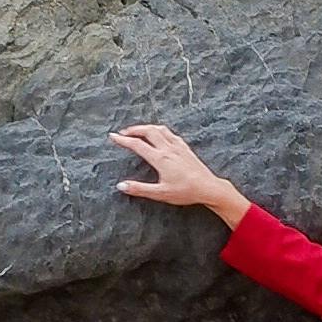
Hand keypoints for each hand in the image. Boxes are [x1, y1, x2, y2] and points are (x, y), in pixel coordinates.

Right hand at [115, 120, 247, 225]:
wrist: (208, 187)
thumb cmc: (185, 191)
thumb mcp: (160, 193)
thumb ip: (139, 189)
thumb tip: (121, 186)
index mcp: (160, 158)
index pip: (137, 145)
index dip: (123, 140)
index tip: (113, 136)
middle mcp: (168, 149)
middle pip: (148, 131)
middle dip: (133, 129)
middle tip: (123, 133)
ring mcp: (178, 147)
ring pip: (160, 130)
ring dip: (147, 128)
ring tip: (138, 131)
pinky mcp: (186, 148)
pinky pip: (170, 134)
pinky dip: (160, 130)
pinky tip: (160, 134)